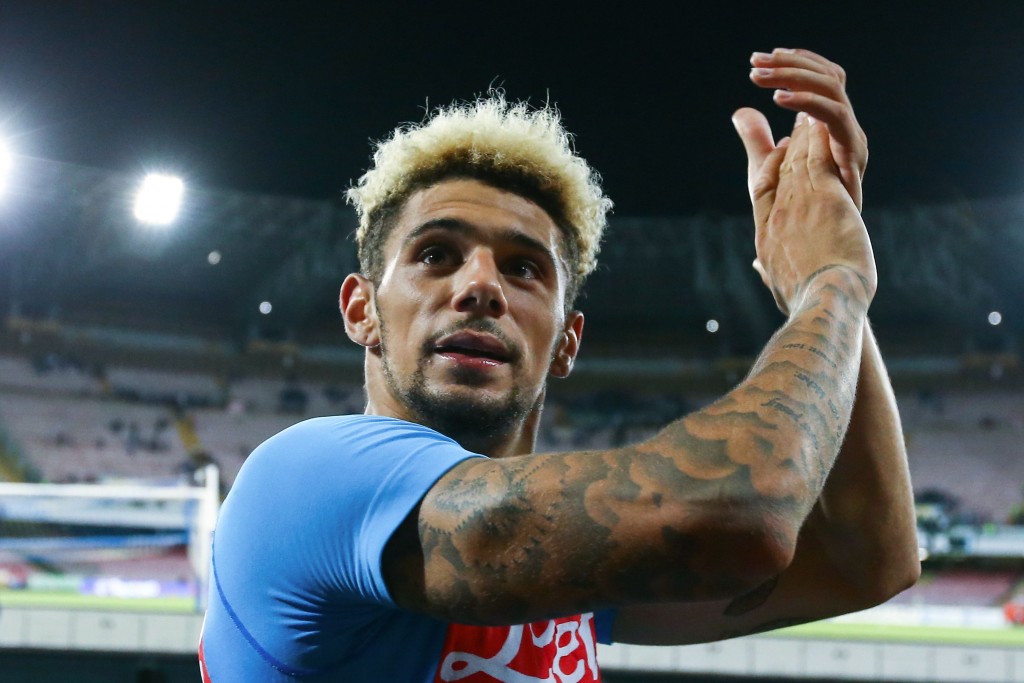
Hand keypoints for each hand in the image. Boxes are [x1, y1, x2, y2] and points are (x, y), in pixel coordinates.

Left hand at [734, 48, 867, 210]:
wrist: (817, 258)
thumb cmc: (794, 221)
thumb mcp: (767, 172)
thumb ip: (759, 141)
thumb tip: (742, 112)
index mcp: (828, 132)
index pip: (819, 80)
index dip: (792, 65)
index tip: (761, 59)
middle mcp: (843, 133)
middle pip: (827, 78)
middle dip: (791, 65)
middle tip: (758, 60)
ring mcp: (850, 142)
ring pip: (832, 89)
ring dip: (795, 78)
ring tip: (763, 77)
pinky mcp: (852, 156)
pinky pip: (834, 118)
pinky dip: (808, 103)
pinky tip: (780, 100)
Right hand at [750, 113, 875, 313]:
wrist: (824, 301)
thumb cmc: (806, 302)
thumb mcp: (780, 287)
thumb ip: (768, 272)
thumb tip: (758, 268)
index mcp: (765, 238)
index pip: (763, 192)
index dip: (769, 169)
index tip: (778, 153)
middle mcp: (778, 216)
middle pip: (780, 171)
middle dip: (788, 146)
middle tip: (796, 126)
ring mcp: (800, 205)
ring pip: (799, 161)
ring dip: (804, 137)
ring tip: (809, 118)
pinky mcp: (825, 198)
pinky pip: (819, 160)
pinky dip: (819, 140)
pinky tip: (821, 125)